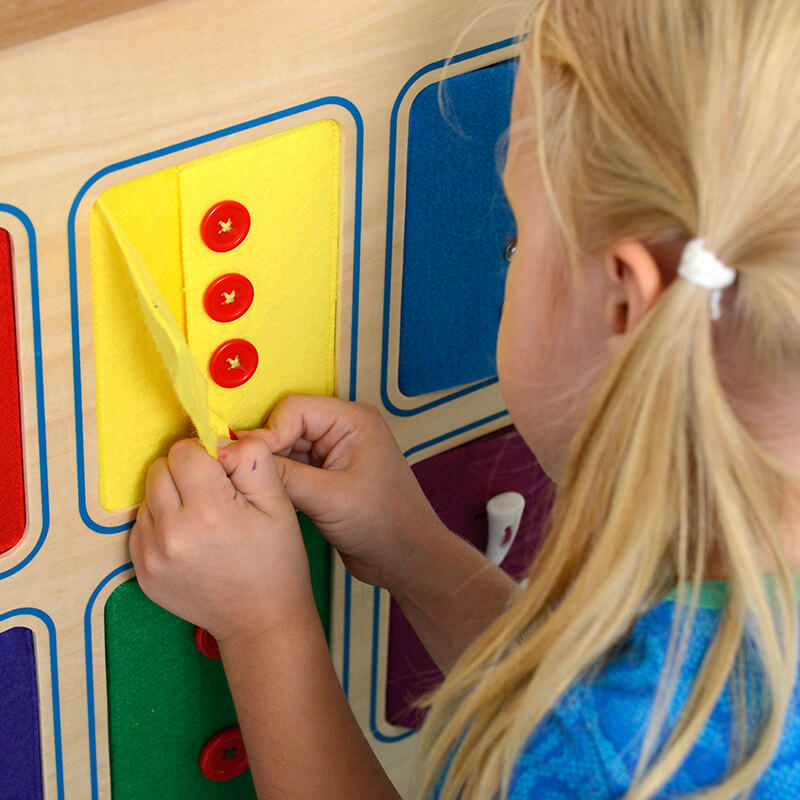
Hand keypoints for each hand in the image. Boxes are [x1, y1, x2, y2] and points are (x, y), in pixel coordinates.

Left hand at [129, 436, 317, 642]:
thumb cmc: (276, 561)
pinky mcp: (141, 572)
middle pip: (160, 469)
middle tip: (214, 496)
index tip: (226, 475)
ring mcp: (150, 555)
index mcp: (208, 512)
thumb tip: (219, 441)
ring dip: (171, 497)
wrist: (261, 620)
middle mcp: (170, 533)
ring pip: (148, 495)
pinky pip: (142, 525)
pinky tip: (190, 539)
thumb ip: (251, 459)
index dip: (207, 456)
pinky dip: (162, 523)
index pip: (185, 451)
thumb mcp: (278, 502)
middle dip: (185, 473)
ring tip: (202, 521)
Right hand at [237, 395, 446, 589]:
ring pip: (285, 448)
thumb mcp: (330, 499)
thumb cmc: (384, 525)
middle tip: (239, 475)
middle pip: (286, 426)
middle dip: (264, 451)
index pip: (295, 409)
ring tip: (251, 489)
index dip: (268, 432)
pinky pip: (290, 468)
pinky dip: (276, 480)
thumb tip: (237, 458)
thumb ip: (285, 477)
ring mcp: (332, 453)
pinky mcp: (324, 476)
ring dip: (269, 467)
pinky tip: (265, 497)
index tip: (248, 461)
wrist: (406, 559)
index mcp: (352, 420)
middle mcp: (342, 429)